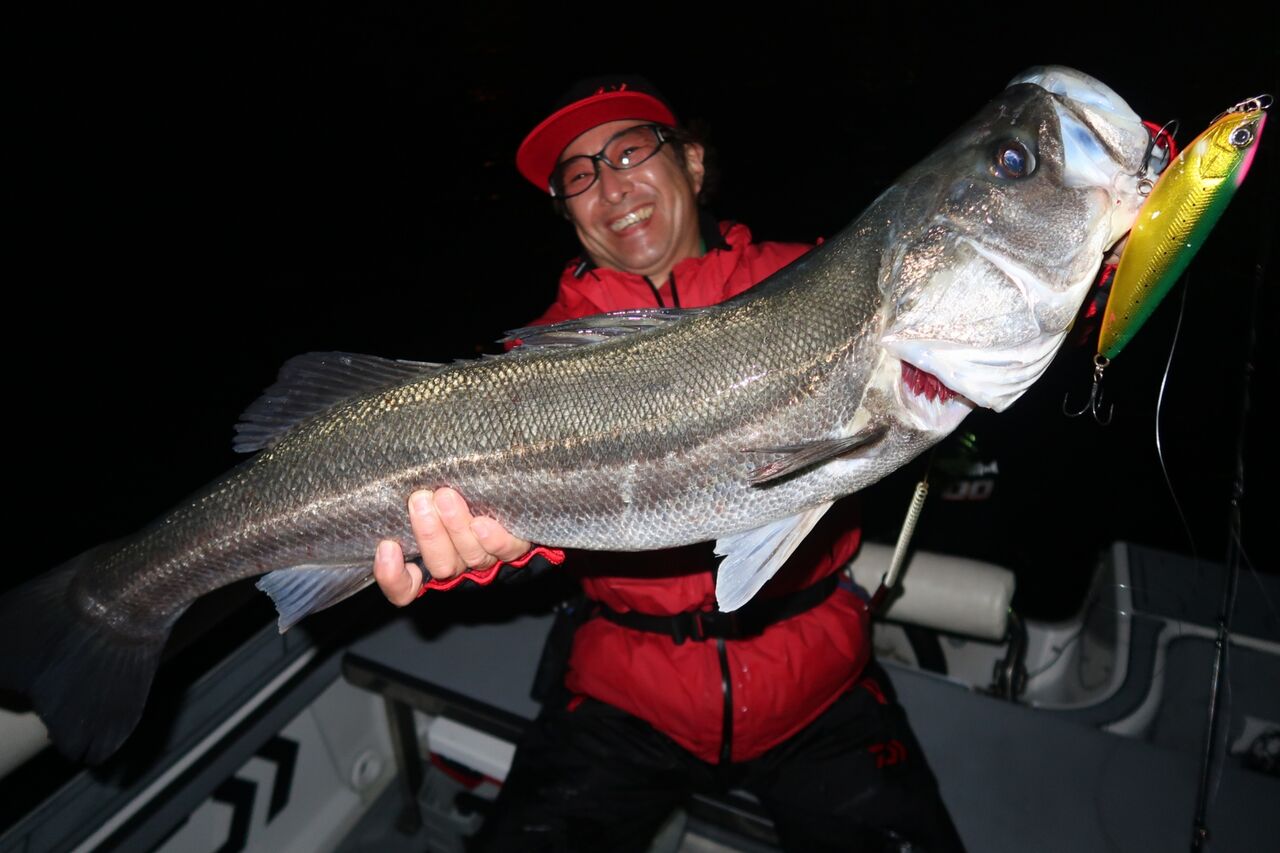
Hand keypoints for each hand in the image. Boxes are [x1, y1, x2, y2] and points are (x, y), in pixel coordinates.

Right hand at [373, 488, 532, 605]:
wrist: (514, 501)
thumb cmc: (460, 496)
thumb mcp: (429, 502)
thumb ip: (412, 507)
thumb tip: (394, 504)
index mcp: (430, 563)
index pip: (405, 589)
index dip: (393, 577)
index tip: (388, 547)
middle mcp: (459, 568)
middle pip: (441, 566)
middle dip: (429, 534)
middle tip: (420, 500)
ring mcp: (488, 561)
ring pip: (471, 557)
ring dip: (456, 528)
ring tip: (446, 497)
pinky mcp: (516, 549)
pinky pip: (507, 550)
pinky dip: (493, 540)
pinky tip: (482, 524)